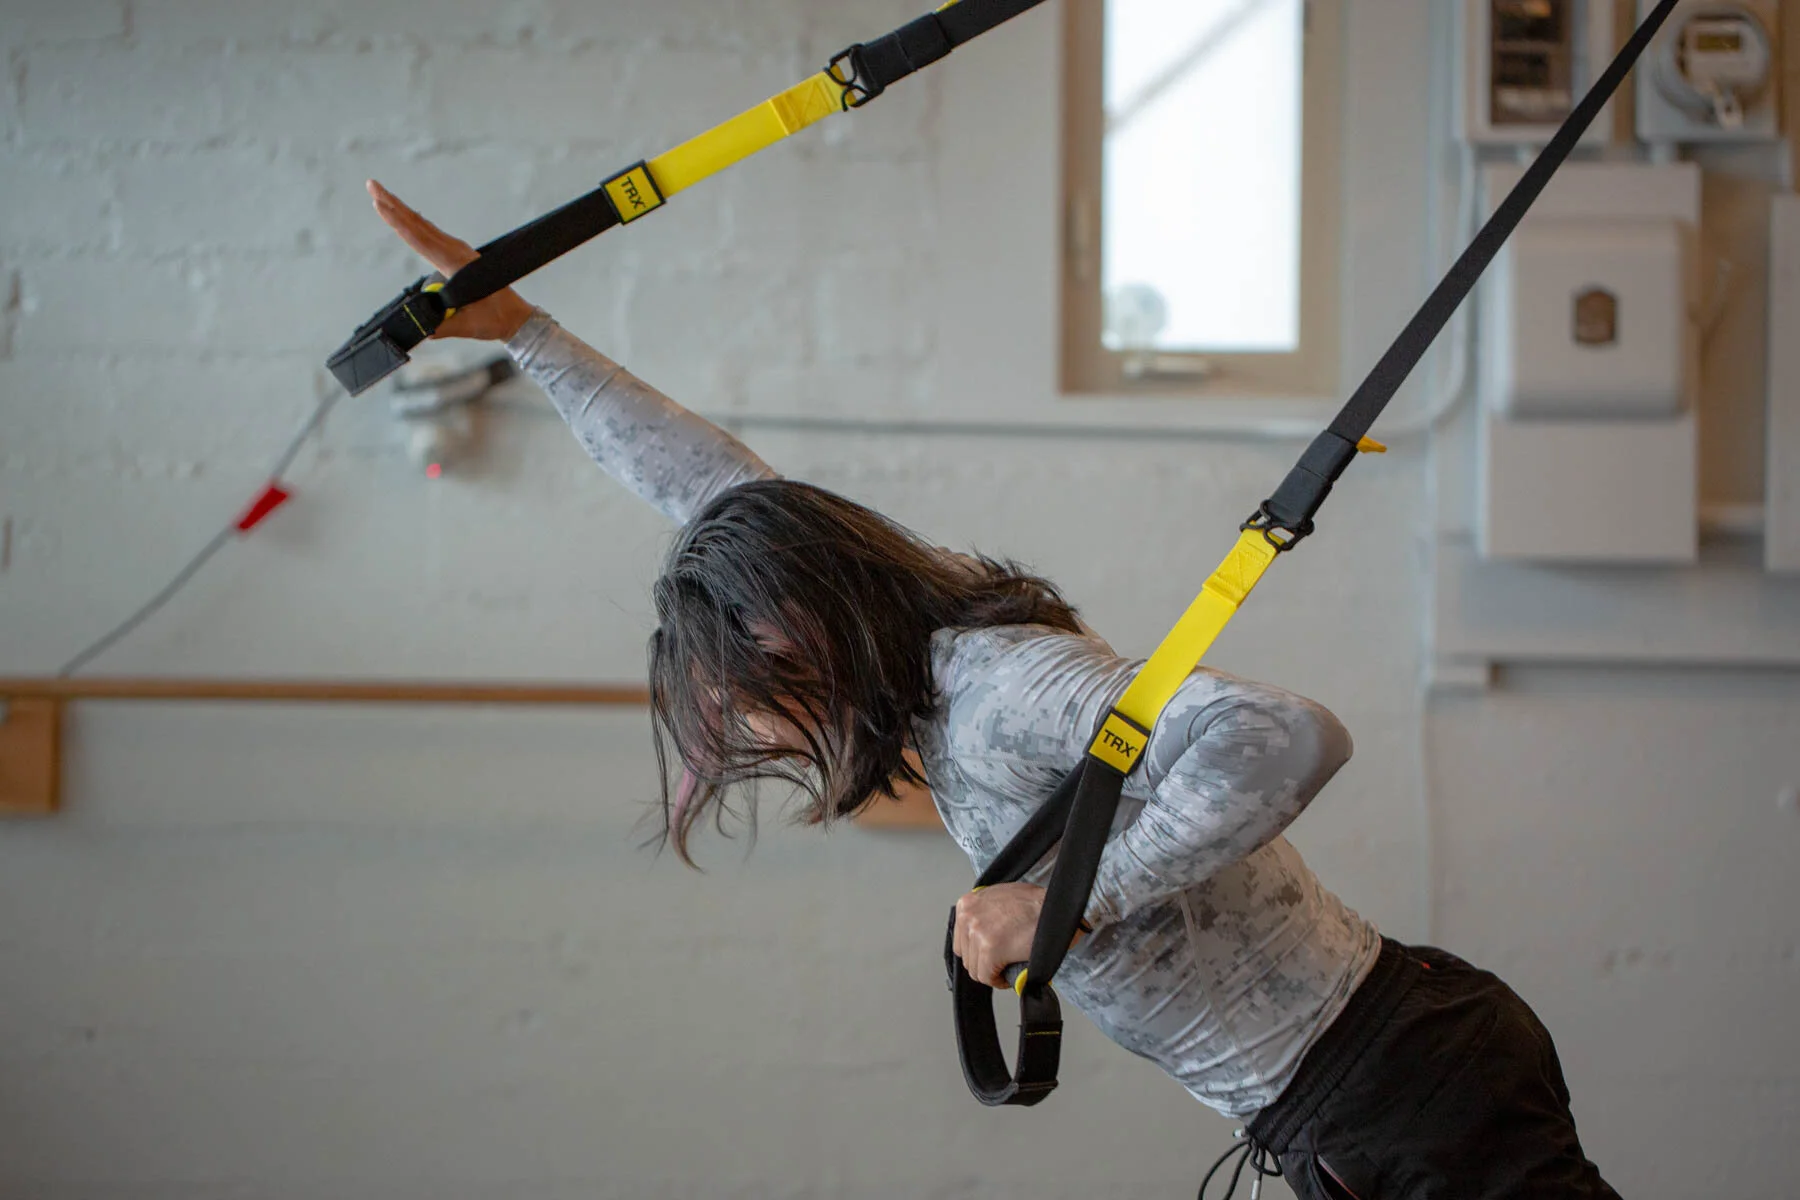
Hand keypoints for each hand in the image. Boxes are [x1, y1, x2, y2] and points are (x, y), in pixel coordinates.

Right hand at [366, 179, 535, 342]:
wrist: (517, 317)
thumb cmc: (495, 320)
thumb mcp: (469, 326)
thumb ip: (444, 326)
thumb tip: (423, 328)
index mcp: (458, 265)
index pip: (421, 241)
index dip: (398, 224)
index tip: (380, 206)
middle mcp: (457, 252)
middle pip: (419, 225)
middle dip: (394, 205)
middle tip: (372, 185)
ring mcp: (459, 251)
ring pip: (424, 227)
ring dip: (402, 210)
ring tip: (380, 196)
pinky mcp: (458, 255)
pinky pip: (432, 235)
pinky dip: (415, 223)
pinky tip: (405, 216)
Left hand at [952, 882, 1084, 989]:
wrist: (1057, 908)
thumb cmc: (1037, 903)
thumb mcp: (1002, 897)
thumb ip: (987, 912)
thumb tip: (984, 932)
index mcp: (968, 903)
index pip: (961, 940)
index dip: (977, 952)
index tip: (989, 956)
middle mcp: (968, 916)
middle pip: (966, 956)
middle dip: (984, 962)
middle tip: (1001, 962)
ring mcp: (977, 932)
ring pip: (975, 969)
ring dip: (991, 971)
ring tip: (1007, 966)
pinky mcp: (990, 949)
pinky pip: (987, 977)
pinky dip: (998, 981)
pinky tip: (1008, 976)